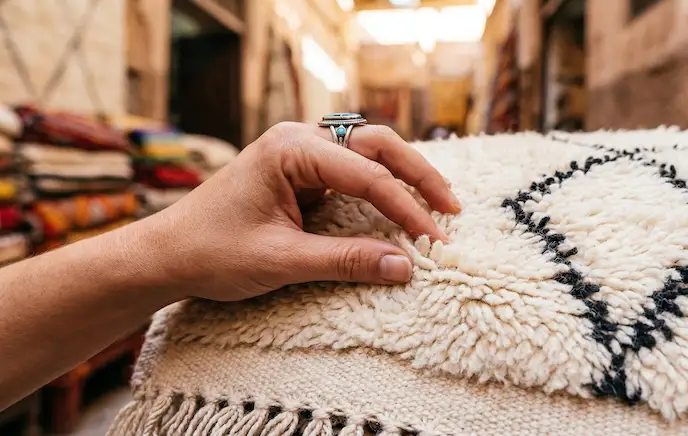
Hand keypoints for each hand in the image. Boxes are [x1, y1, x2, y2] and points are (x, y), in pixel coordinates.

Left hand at [145, 122, 459, 301]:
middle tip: (451, 209)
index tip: (434, 240)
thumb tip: (406, 267)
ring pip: (368, 152)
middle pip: (376, 145)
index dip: (405, 209)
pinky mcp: (300, 171)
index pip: (366, 174)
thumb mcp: (282, 261)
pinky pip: (352, 170)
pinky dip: (382, 186)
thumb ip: (346, 260)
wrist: (165, 255)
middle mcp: (298, 139)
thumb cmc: (212, 252)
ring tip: (439, 204)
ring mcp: (299, 152)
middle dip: (417, 176)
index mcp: (290, 149)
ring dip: (404, 176)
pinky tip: (403, 202)